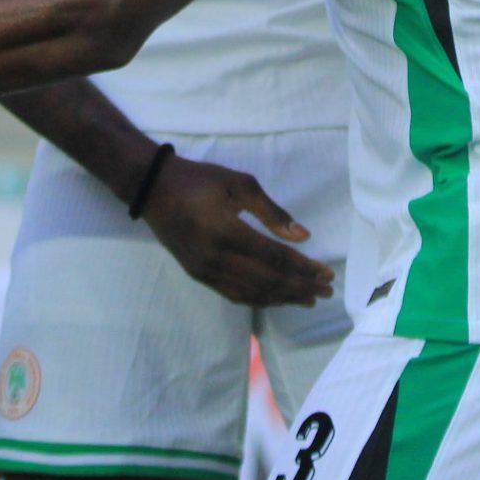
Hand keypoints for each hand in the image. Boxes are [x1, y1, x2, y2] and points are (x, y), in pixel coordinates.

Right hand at [139, 156, 336, 308]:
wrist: (152, 189)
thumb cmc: (200, 180)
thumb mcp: (239, 183)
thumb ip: (272, 212)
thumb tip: (303, 236)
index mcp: (228, 232)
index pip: (275, 258)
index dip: (304, 269)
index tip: (327, 274)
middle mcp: (216, 258)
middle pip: (267, 281)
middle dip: (300, 288)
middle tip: (326, 292)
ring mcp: (205, 271)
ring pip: (251, 293)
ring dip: (283, 298)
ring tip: (308, 299)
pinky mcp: (198, 275)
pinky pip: (234, 294)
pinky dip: (259, 299)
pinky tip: (276, 298)